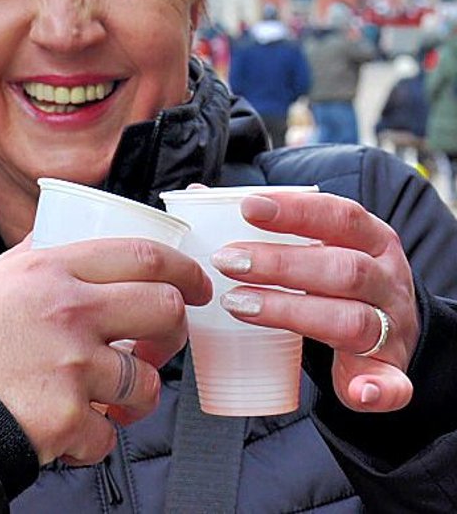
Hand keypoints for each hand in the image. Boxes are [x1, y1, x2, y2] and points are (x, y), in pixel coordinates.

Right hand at [0, 236, 210, 465]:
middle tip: (163, 343)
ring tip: (102, 400)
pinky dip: (91, 441)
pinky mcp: (69, 418)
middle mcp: (69, 309)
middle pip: (163, 309)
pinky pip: (107, 436)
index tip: (194, 282)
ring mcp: (73, 364)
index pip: (141, 254)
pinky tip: (63, 430)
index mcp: (50, 268)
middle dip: (174, 330)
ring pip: (146, 383)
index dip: (182, 268)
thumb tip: (59, 237)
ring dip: (132, 398)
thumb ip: (35, 259)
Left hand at [211, 190, 417, 411]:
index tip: (248, 207)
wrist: (392, 331)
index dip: (296, 210)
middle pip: (344, 269)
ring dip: (291, 313)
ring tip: (237, 305)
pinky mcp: (391, 371)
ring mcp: (393, 326)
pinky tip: (357, 394)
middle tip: (227, 261)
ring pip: (351, 320)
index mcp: (372, 239)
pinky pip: (393, 384)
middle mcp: (387, 280)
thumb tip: (199, 197)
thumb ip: (267, 222)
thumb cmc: (336, 277)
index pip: (340, 216)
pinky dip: (379, 390)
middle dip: (281, 264)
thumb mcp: (318, 242)